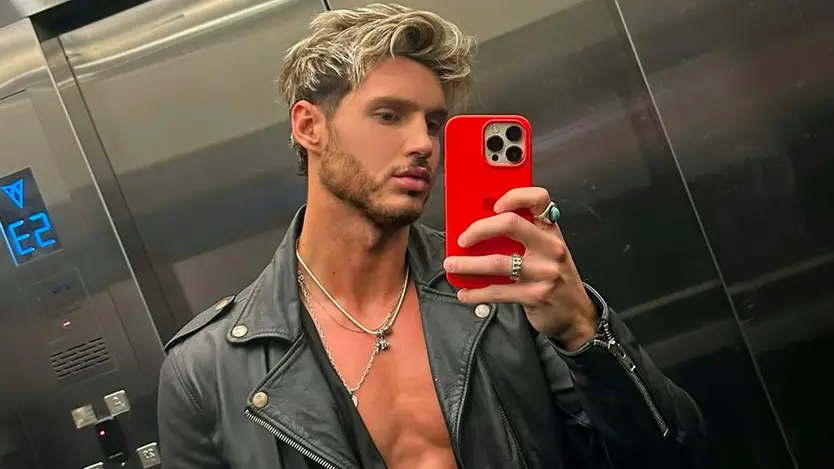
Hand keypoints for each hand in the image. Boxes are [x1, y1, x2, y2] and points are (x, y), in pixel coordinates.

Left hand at [443, 187, 597, 349]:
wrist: (576, 314)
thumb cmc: (556, 278)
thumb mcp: (547, 251)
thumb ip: (524, 237)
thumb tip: (481, 228)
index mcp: (551, 232)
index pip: (539, 199)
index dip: (514, 196)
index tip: (493, 204)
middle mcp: (550, 247)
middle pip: (510, 224)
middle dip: (479, 229)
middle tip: (463, 239)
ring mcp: (543, 272)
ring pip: (497, 261)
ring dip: (468, 264)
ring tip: (451, 265)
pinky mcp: (534, 295)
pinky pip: (497, 291)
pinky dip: (476, 292)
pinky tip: (465, 293)